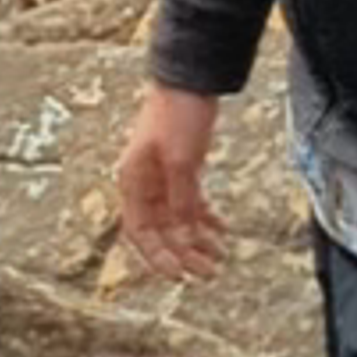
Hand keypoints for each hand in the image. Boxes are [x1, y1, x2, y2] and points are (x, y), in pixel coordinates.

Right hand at [116, 83, 227, 281]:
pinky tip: (222, 230)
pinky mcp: (183, 168)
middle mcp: (145, 184)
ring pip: (179, 219)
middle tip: (210, 272)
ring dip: (197, 239)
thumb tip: (185, 235)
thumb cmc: (178, 116)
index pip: (139, 231)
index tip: (178, 276)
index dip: (156, 257)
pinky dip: (205, 218)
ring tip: (221, 256)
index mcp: (133, 182)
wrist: (191, 79)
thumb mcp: (181, 161)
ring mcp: (164, 176)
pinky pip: (191, 202)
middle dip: (184, 253)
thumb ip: (181, 200)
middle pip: (162, 230)